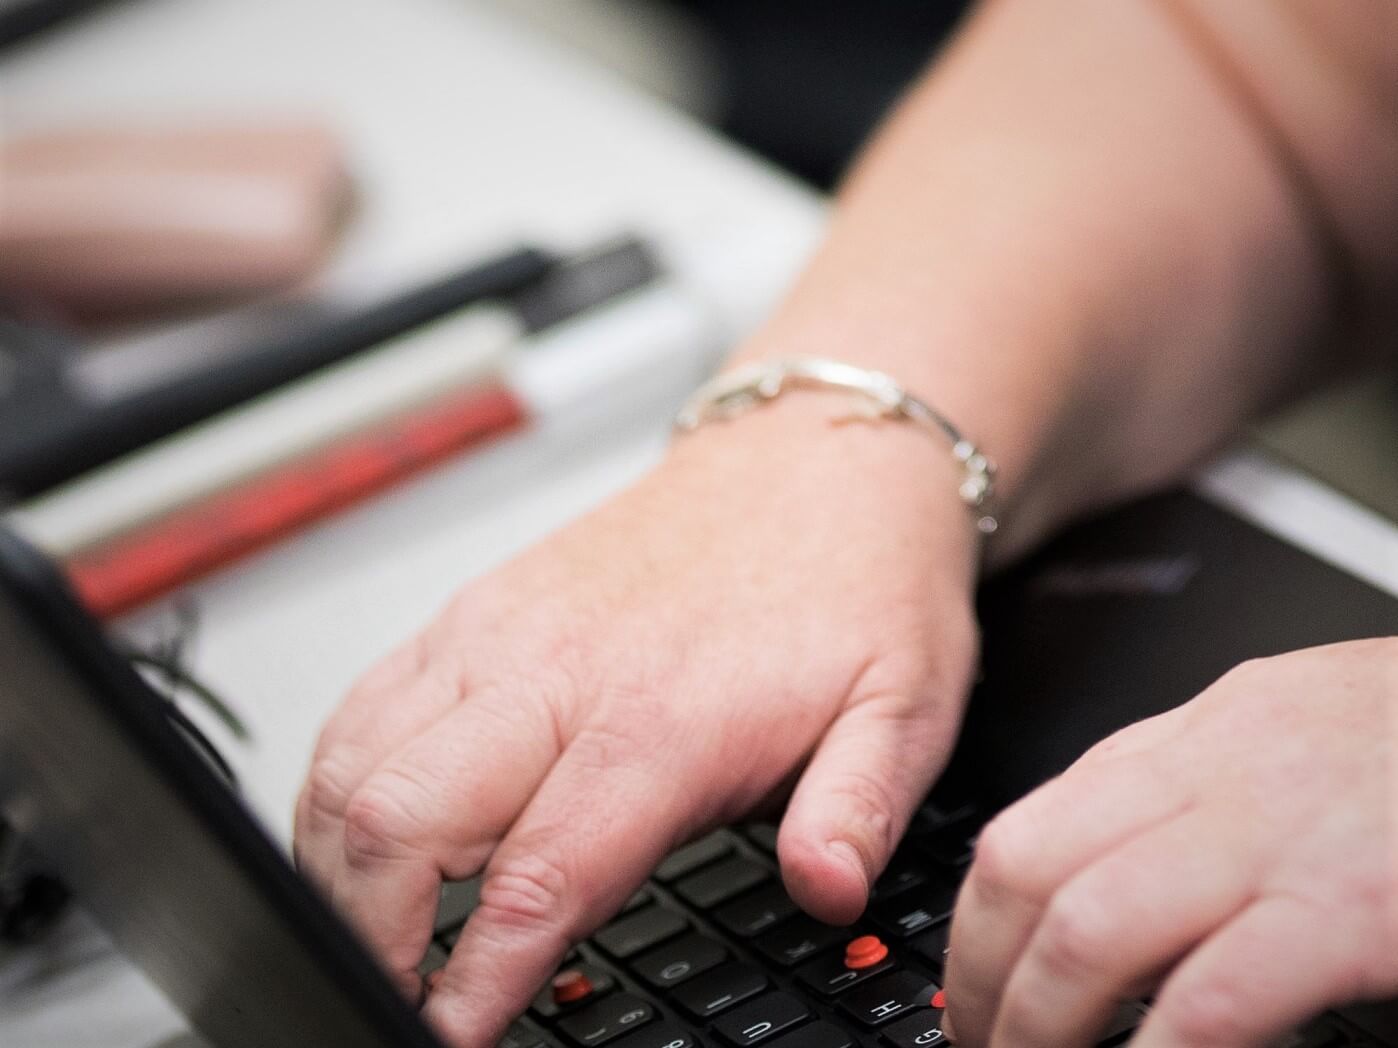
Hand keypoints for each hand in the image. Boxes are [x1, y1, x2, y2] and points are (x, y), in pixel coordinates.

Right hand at [292, 395, 982, 1047]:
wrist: (810, 457)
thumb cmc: (854, 576)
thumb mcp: (904, 703)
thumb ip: (857, 807)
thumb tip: (825, 892)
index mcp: (662, 716)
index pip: (540, 877)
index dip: (478, 981)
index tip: (448, 1037)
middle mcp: (558, 670)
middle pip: (400, 820)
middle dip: (372, 933)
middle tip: (394, 997)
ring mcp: (502, 631)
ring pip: (355, 761)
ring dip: (338, 865)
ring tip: (365, 932)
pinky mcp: (478, 607)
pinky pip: (363, 703)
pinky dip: (337, 784)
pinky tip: (355, 834)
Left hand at [942, 637, 1397, 1047]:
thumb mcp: (1292, 734)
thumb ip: (1200, 786)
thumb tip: (1113, 860)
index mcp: (1197, 736)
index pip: (1035, 818)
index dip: (982, 913)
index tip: (973, 972)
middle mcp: (1214, 773)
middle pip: (1028, 867)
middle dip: (981, 970)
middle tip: (979, 1037)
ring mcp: (1279, 838)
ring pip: (1088, 927)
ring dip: (1040, 1020)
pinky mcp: (1350, 907)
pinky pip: (1212, 997)